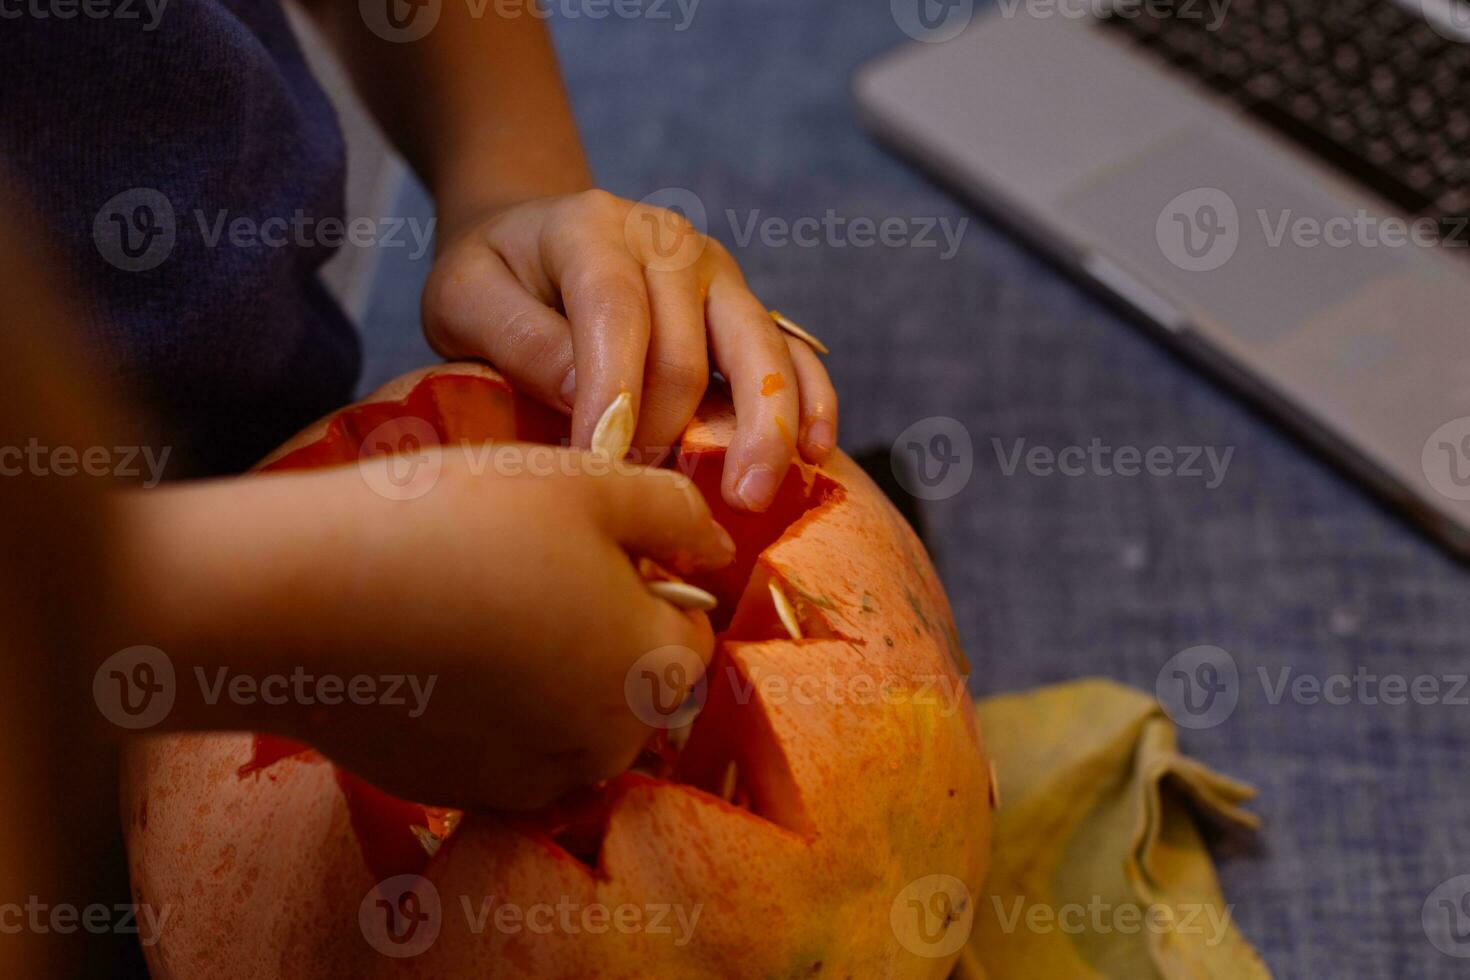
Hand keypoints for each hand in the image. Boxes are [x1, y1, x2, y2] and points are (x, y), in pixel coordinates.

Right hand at [121, 447, 734, 809]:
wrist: (308, 596)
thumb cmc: (463, 520)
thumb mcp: (588, 483)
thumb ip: (675, 511)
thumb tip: (717, 546)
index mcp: (650, 671)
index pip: (690, 636)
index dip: (652, 584)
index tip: (592, 549)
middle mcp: (603, 745)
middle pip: (633, 690)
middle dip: (605, 638)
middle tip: (528, 571)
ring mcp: (526, 779)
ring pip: (570, 726)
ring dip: (550, 680)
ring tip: (479, 609)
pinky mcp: (454, 792)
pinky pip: (501, 752)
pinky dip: (488, 713)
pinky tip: (438, 655)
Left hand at [423, 190, 838, 511]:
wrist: (532, 241)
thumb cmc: (496, 281)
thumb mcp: (463, 297)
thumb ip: (515, 338)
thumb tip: (589, 401)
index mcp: (594, 229)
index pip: (615, 311)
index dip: (613, 393)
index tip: (599, 465)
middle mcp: (670, 245)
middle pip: (687, 348)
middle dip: (668, 433)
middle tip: (642, 496)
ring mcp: (720, 276)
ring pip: (757, 353)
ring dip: (759, 429)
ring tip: (749, 496)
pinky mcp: (746, 310)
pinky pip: (793, 353)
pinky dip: (810, 401)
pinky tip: (814, 453)